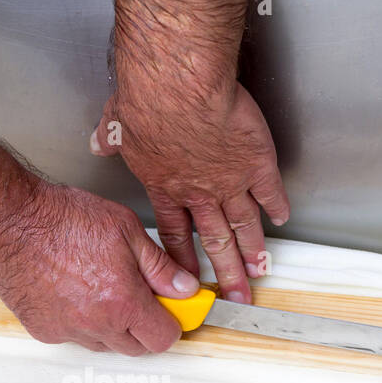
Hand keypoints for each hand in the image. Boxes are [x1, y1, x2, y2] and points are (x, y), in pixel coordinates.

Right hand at [0, 183, 198, 354]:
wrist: (10, 222)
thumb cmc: (61, 219)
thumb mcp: (125, 229)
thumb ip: (159, 265)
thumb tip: (184, 288)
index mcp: (123, 301)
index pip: (163, 338)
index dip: (170, 323)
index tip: (169, 310)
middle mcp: (97, 324)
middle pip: (136, 348)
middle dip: (143, 327)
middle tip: (137, 296)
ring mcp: (68, 331)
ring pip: (104, 345)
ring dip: (111, 327)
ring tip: (100, 289)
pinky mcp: (44, 331)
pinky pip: (73, 338)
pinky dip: (80, 324)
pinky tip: (74, 294)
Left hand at [90, 81, 289, 304]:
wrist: (178, 86)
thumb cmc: (146, 101)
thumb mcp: (118, 123)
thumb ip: (111, 138)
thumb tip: (99, 142)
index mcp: (166, 187)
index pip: (175, 234)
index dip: (183, 260)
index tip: (189, 278)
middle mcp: (199, 192)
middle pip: (214, 242)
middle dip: (225, 273)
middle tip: (234, 296)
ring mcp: (229, 180)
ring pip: (244, 225)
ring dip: (253, 251)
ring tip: (259, 271)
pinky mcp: (256, 161)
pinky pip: (270, 191)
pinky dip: (277, 205)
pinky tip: (282, 218)